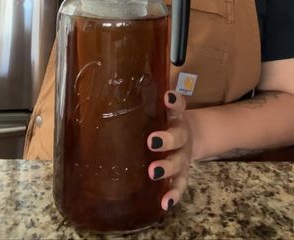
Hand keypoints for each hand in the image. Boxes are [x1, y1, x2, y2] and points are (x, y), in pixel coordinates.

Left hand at [147, 91, 192, 210]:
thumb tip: (106, 93)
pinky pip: (180, 185)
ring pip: (177, 162)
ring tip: (153, 172)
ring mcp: (183, 156)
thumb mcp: (159, 111)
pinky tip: (164, 203)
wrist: (191, 137)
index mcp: (176, 117)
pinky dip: (174, 194)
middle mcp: (182, 135)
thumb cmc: (164, 122)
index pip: (178, 106)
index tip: (167, 97)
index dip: (174, 101)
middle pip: (177, 137)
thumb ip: (143, 104)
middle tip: (151, 141)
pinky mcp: (183, 173)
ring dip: (166, 167)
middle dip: (165, 139)